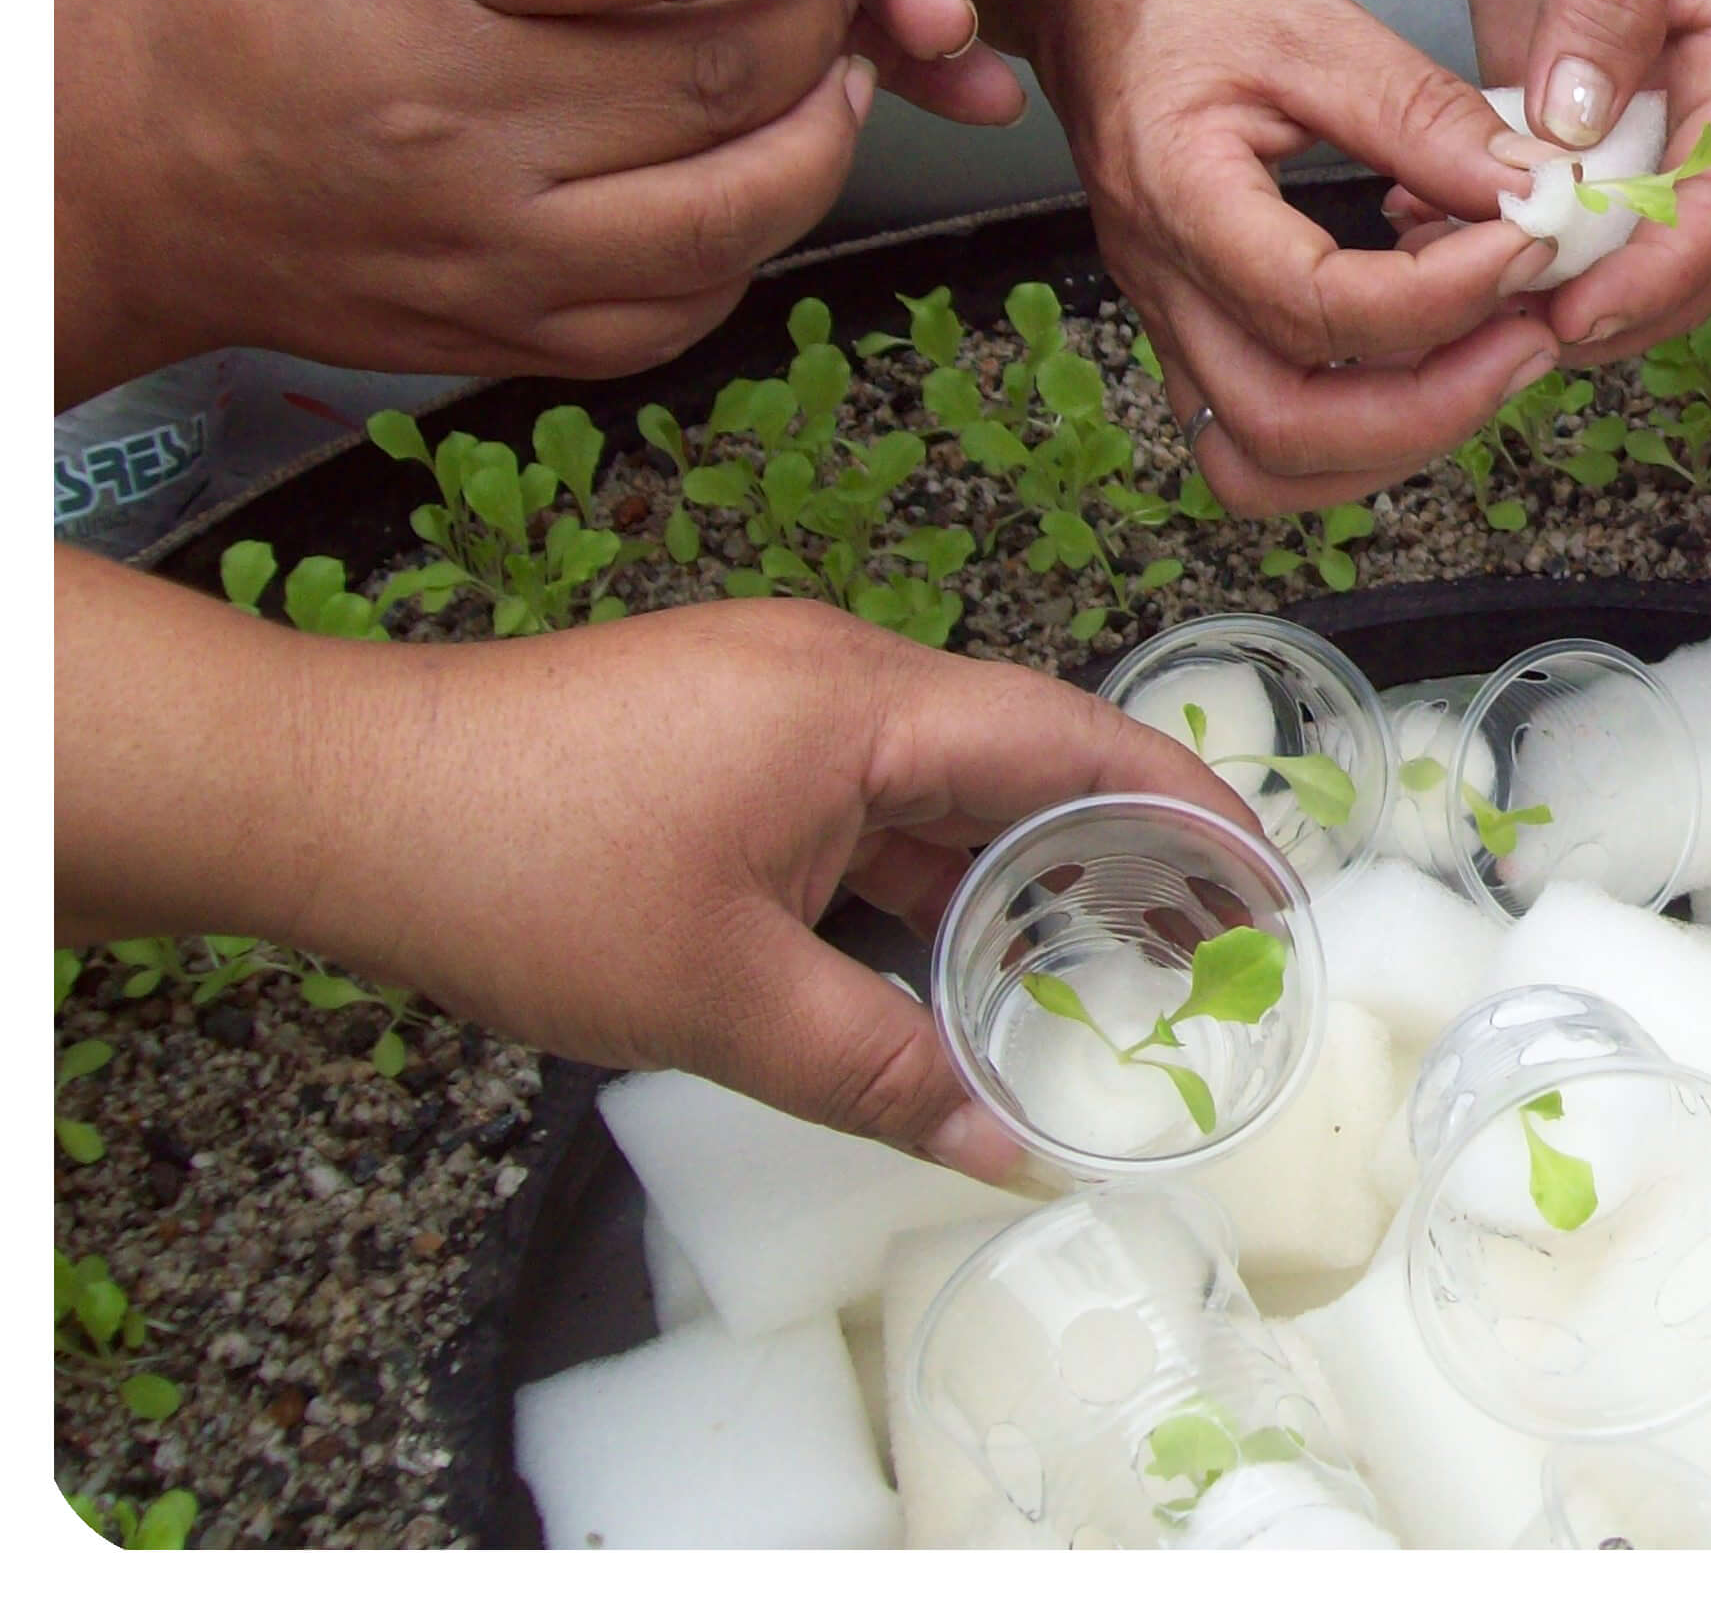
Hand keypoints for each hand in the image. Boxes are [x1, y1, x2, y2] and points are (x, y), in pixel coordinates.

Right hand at [56, 0, 871, 401]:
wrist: (117, 175)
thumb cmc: (247, 0)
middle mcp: (458, 124)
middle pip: (729, 74)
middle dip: (824, 18)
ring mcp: (491, 251)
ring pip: (743, 208)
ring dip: (823, 136)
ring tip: (832, 79)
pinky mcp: (508, 339)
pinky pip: (689, 307)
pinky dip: (752, 241)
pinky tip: (751, 179)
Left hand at [288, 599, 1250, 1178]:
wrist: (334, 792)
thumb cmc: (523, 870)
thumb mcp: (719, 995)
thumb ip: (879, 1067)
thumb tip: (1002, 1145)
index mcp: (864, 699)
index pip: (1076, 743)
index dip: (1189, 811)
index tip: (1271, 884)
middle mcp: (840, 670)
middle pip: (1026, 751)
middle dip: (1130, 843)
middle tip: (1220, 936)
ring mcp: (776, 694)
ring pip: (945, 778)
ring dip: (1025, 862)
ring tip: (1115, 953)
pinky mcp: (725, 730)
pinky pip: (870, 793)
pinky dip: (932, 866)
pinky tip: (956, 945)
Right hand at [1017, 0, 1563, 514]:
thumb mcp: (1314, 19)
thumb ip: (1423, 113)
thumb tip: (1534, 190)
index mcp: (1179, 195)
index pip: (1316, 306)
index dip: (1444, 296)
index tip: (1533, 240)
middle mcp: (1162, 282)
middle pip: (1285, 426)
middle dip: (1432, 406)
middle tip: (1532, 335)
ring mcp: (1171, 316)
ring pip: (1267, 460)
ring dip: (1394, 440)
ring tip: (1490, 359)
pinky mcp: (1193, 324)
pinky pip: (1258, 435)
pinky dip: (1353, 433)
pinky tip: (1428, 360)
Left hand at [1457, 0, 1710, 355]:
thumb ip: (1603, 6)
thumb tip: (1579, 130)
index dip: (1657, 270)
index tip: (1578, 308)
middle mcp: (1698, 101)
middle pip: (1672, 247)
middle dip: (1597, 298)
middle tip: (1499, 320)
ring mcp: (1626, 111)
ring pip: (1598, 235)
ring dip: (1527, 271)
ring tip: (1440, 279)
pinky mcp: (1558, 103)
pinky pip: (1530, 190)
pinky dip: (1476, 219)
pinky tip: (1411, 219)